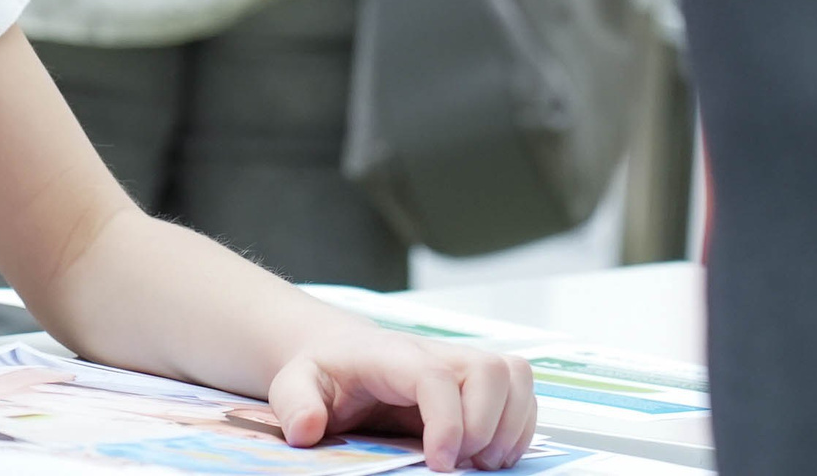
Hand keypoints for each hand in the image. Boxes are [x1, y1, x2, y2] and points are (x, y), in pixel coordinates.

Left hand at [266, 321, 535, 471]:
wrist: (339, 353)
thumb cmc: (323, 372)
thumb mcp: (293, 384)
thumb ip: (295, 404)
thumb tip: (307, 431)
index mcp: (392, 356)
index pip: (437, 376)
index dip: (449, 421)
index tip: (440, 463)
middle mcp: (436, 353)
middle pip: (491, 370)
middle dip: (488, 426)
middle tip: (460, 463)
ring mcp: (462, 364)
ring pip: (516, 377)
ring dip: (511, 427)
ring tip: (481, 462)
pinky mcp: (480, 382)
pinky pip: (523, 394)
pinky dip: (519, 428)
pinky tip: (490, 455)